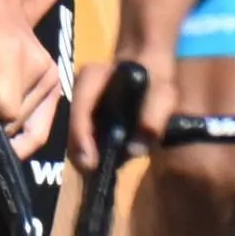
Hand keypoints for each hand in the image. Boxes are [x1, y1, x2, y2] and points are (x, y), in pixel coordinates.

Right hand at [68, 49, 175, 171]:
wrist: (149, 62)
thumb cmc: (155, 74)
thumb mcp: (162, 92)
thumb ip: (152, 118)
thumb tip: (135, 151)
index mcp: (92, 78)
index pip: (79, 108)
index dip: (82, 137)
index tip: (91, 163)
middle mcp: (79, 90)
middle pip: (72, 125)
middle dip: (82, 152)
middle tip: (95, 174)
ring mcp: (79, 102)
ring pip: (75, 132)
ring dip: (86, 152)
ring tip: (100, 171)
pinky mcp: (86, 113)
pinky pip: (83, 133)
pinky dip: (91, 148)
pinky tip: (103, 160)